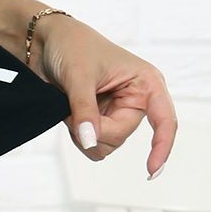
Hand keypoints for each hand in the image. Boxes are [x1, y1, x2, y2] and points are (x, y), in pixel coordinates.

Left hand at [33, 15, 176, 178]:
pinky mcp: (100, 119)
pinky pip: (93, 144)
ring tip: (70, 107)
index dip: (161, 147)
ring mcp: (117, 111)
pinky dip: (78, 135)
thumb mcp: (78, 76)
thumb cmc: (71, 45)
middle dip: (93, 128)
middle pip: (120, 136)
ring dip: (83, 133)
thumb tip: (90, 140)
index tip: (150, 170)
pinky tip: (70, 114)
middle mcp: (136, 99)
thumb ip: (85, 110)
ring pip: (106, 145)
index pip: (165, 121)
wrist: (46, 41)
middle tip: (73, 109)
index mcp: (146, 83)